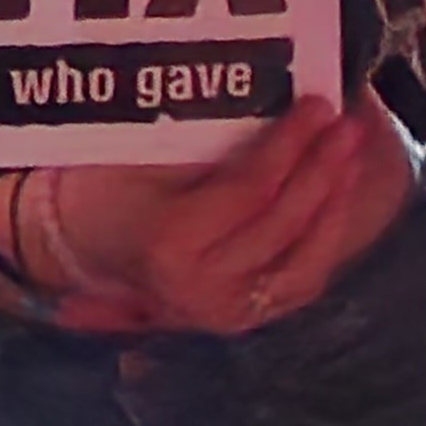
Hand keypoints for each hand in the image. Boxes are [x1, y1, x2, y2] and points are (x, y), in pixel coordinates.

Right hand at [44, 96, 405, 336]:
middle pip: (282, 223)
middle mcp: (200, 287)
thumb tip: (278, 106)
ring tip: (351, 157)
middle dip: (321, 168)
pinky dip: (324, 241)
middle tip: (346, 124)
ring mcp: (224, 311)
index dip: (290, 146)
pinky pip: (299, 282)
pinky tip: (338, 201)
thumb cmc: (102, 190)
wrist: (75, 247)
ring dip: (334, 204)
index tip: (318, 106)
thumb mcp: (142, 159)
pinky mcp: (241, 320)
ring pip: (303, 260)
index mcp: (169, 242)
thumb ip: (210, 146)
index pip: (250, 190)